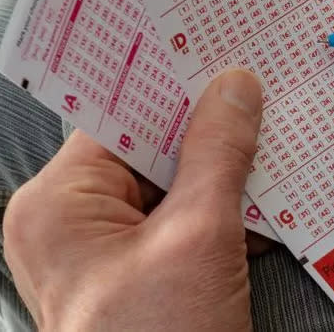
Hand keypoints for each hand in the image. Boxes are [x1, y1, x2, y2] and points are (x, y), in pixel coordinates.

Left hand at [3, 70, 265, 329]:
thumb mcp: (198, 237)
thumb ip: (218, 154)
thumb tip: (236, 87)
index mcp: (59, 203)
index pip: (122, 117)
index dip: (175, 87)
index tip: (223, 55)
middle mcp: (72, 223)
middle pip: (151, 153)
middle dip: (210, 136)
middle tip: (262, 98)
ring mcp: (105, 254)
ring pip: (172, 190)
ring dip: (223, 180)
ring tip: (274, 148)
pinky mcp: (137, 277)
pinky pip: (179, 226)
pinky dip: (220, 218)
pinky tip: (265, 206)